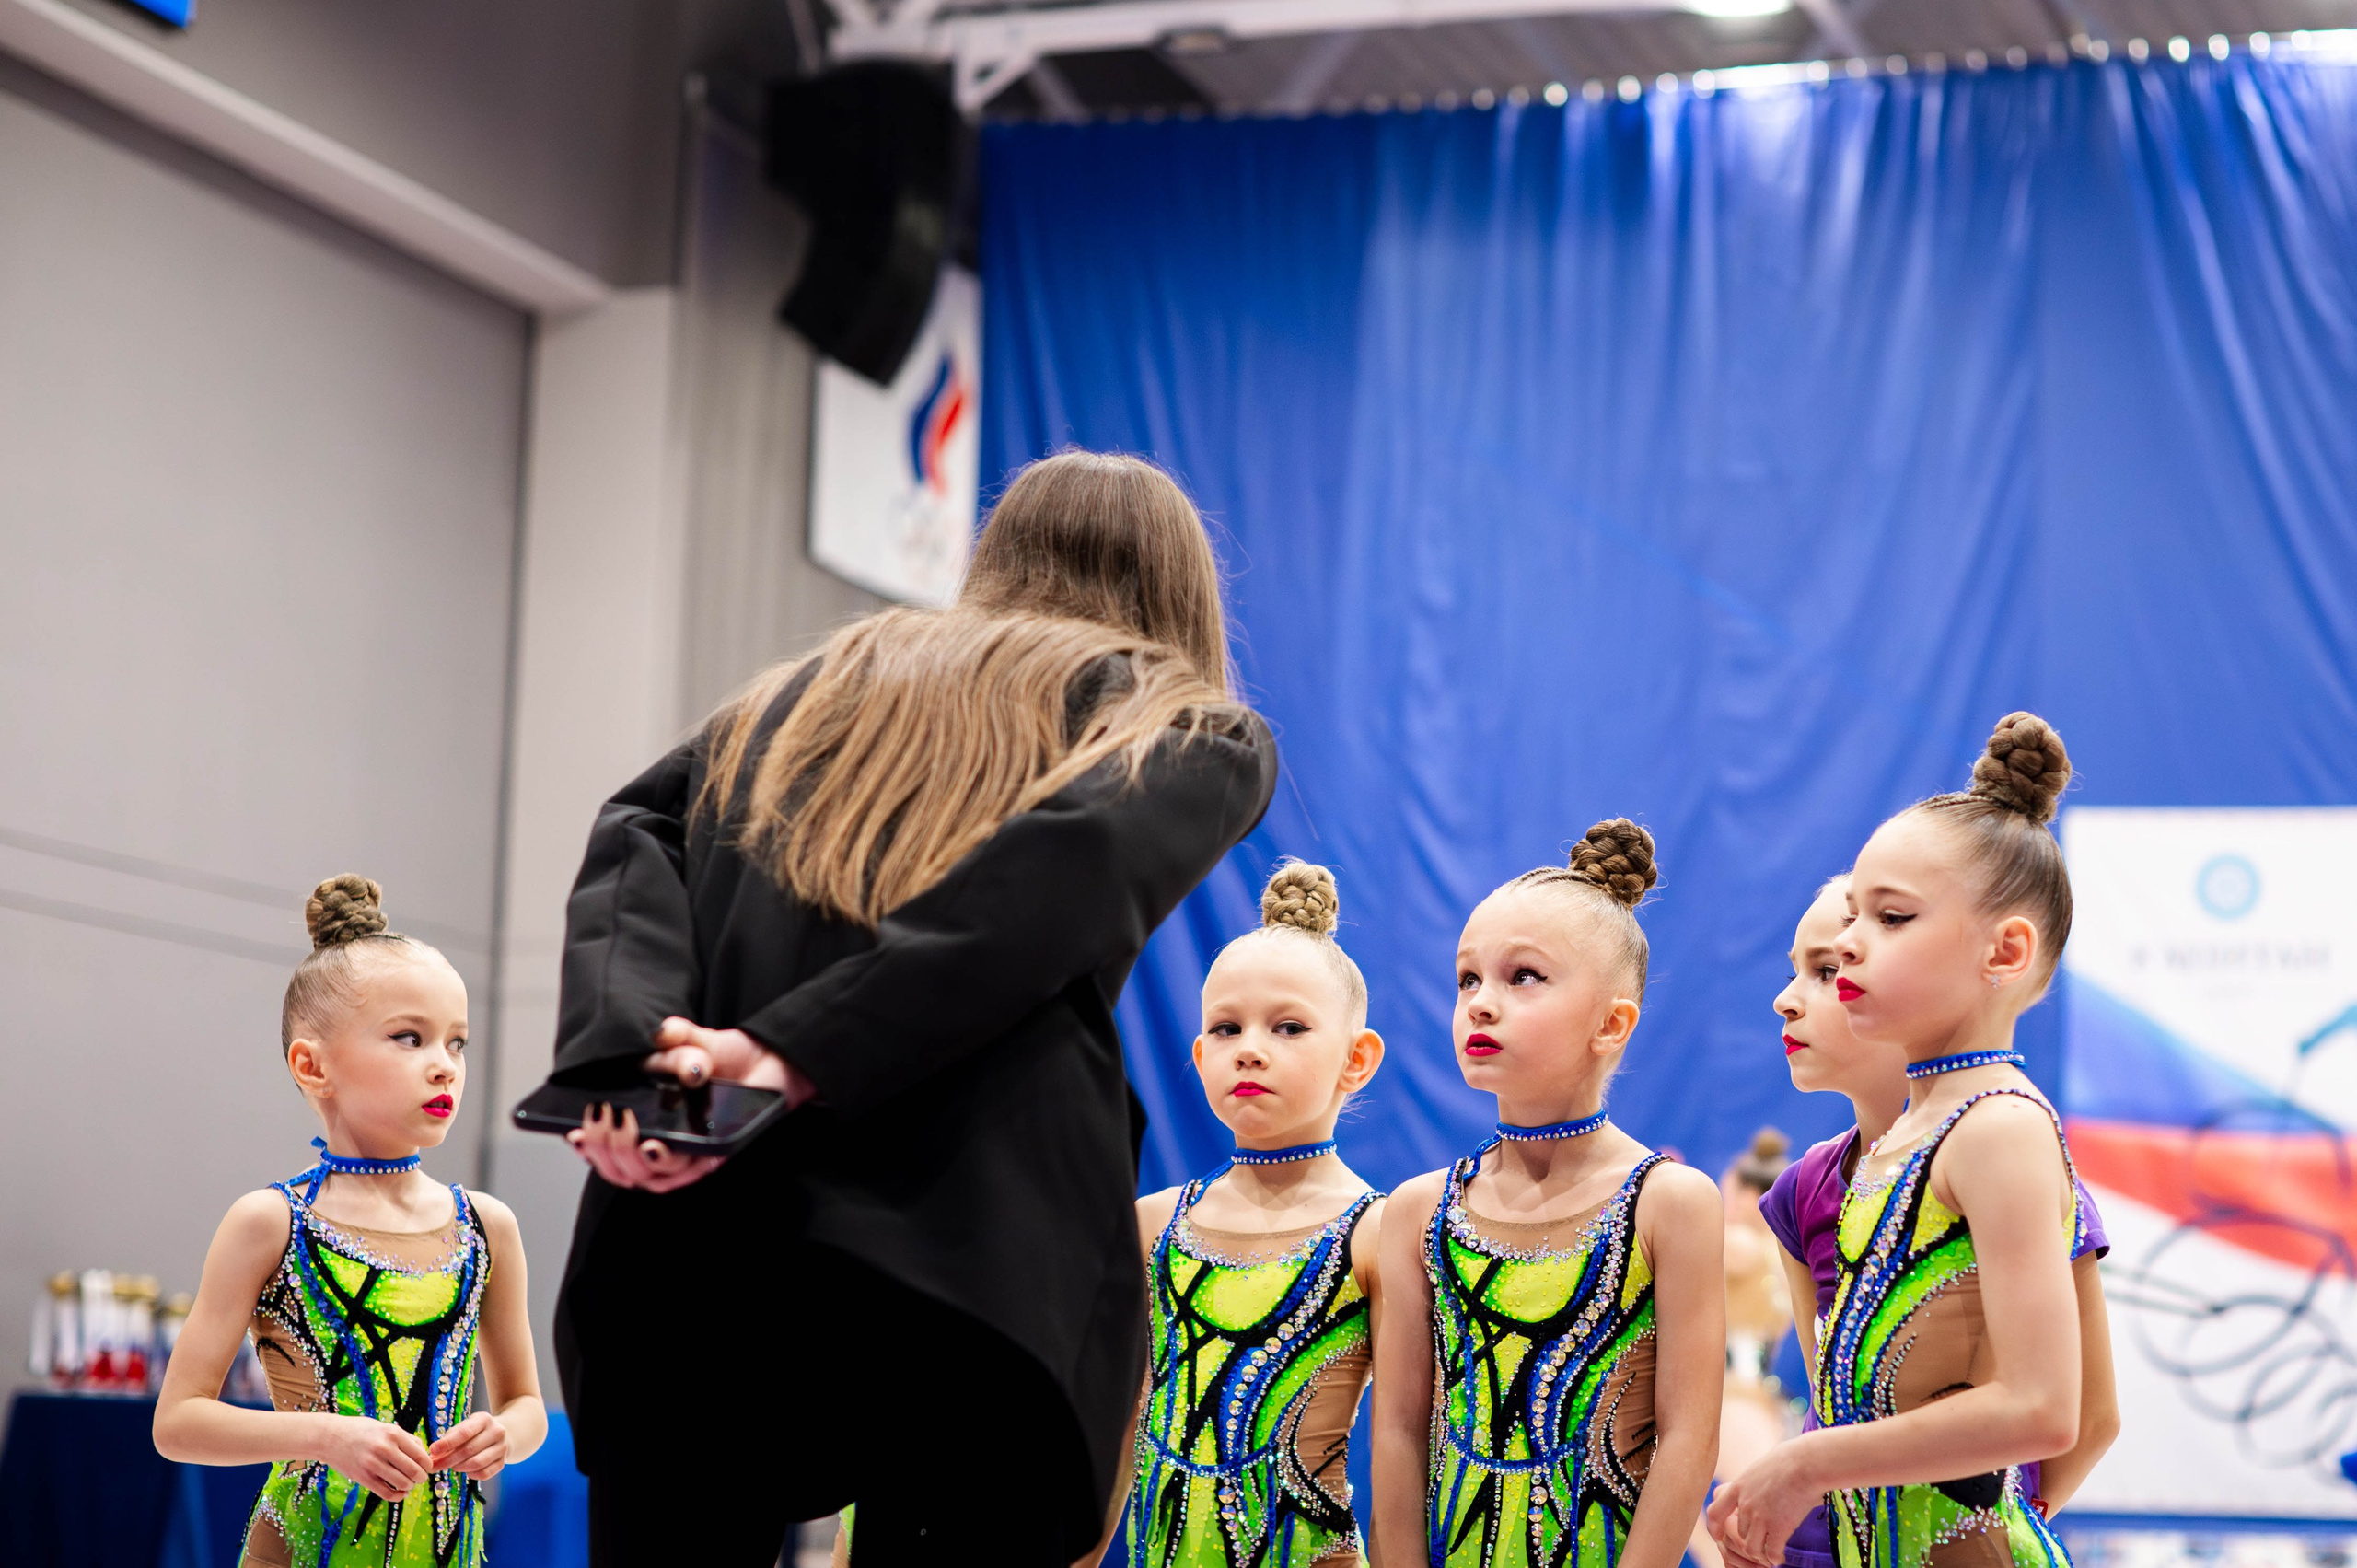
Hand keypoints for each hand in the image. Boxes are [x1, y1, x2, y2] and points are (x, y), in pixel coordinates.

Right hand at [315, 1414, 429, 1500]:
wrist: (330, 1437)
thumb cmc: (361, 1430)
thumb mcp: (385, 1427)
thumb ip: (405, 1439)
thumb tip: (425, 1454)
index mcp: (393, 1433)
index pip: (421, 1455)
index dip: (428, 1465)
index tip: (427, 1468)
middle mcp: (384, 1448)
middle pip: (414, 1471)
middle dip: (421, 1477)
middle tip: (420, 1478)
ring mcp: (372, 1464)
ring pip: (402, 1483)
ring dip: (409, 1486)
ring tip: (408, 1484)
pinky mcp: (363, 1478)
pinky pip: (387, 1493)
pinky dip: (398, 1496)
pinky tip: (399, 1493)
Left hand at [426, 1411, 509, 1480]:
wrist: (501, 1435)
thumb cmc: (475, 1432)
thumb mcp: (463, 1428)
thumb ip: (449, 1439)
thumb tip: (433, 1455)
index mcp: (484, 1419)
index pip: (465, 1432)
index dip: (447, 1443)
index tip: (432, 1451)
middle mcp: (497, 1432)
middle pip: (469, 1450)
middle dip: (448, 1460)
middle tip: (434, 1467)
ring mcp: (502, 1447)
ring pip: (477, 1463)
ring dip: (459, 1467)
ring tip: (452, 1466)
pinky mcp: (503, 1462)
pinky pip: (484, 1474)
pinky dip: (471, 1474)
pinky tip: (466, 1470)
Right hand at [564, 1018, 814, 1192]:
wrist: (769, 1060)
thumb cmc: (725, 1055)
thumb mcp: (693, 1040)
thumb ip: (675, 1036)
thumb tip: (663, 1033)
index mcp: (644, 1117)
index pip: (603, 1143)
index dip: (586, 1144)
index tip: (574, 1131)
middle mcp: (660, 1140)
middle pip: (620, 1166)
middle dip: (604, 1149)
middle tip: (604, 1123)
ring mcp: (685, 1153)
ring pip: (646, 1176)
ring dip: (630, 1160)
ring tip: (629, 1136)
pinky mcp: (711, 1158)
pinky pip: (683, 1175)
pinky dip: (664, 1165)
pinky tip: (655, 1147)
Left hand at [1707, 1442, 1822, 1567]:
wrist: (1807, 1464)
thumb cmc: (1790, 1460)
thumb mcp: (1762, 1468)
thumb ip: (1755, 1483)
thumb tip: (1759, 1485)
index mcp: (1738, 1487)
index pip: (1715, 1512)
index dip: (1714, 1528)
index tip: (1719, 1537)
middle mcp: (1745, 1504)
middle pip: (1739, 1534)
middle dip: (1750, 1541)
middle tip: (1763, 1544)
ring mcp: (1760, 1517)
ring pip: (1752, 1548)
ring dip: (1761, 1554)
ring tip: (1770, 1555)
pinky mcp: (1779, 1527)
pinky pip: (1771, 1553)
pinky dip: (1775, 1558)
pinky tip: (1780, 1556)